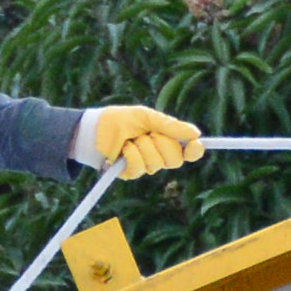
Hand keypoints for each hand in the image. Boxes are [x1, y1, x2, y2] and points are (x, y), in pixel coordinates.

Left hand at [90, 105, 205, 175]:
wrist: (94, 129)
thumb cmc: (121, 120)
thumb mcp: (147, 117)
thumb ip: (170, 126)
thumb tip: (195, 133)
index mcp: (168, 140)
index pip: (189, 152)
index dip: (195, 150)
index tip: (194, 144)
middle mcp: (160, 155)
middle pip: (176, 160)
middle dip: (163, 144)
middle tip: (150, 133)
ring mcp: (146, 165)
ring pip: (157, 164)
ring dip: (143, 147)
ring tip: (131, 139)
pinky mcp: (132, 173)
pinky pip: (140, 168)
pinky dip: (132, 155)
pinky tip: (124, 149)